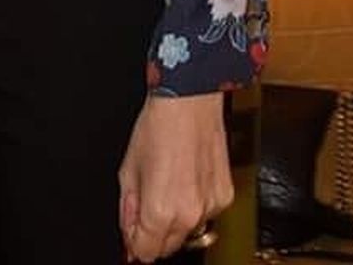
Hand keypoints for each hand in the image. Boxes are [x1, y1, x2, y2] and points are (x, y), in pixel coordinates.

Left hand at [118, 93, 231, 262]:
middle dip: (154, 233)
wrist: (190, 103)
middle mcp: (189, 215)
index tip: (131, 233)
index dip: (135, 242)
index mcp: (160, 210)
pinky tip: (186, 179)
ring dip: (176, 219)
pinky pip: (206, 214)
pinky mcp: (225, 198)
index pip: (146, 251)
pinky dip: (195, 204)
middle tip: (145, 205)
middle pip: (169, 247)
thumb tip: (128, 228)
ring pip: (189, 232)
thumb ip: (128, 205)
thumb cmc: (158, 126)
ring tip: (168, 185)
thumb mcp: (128, 165)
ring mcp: (211, 208)